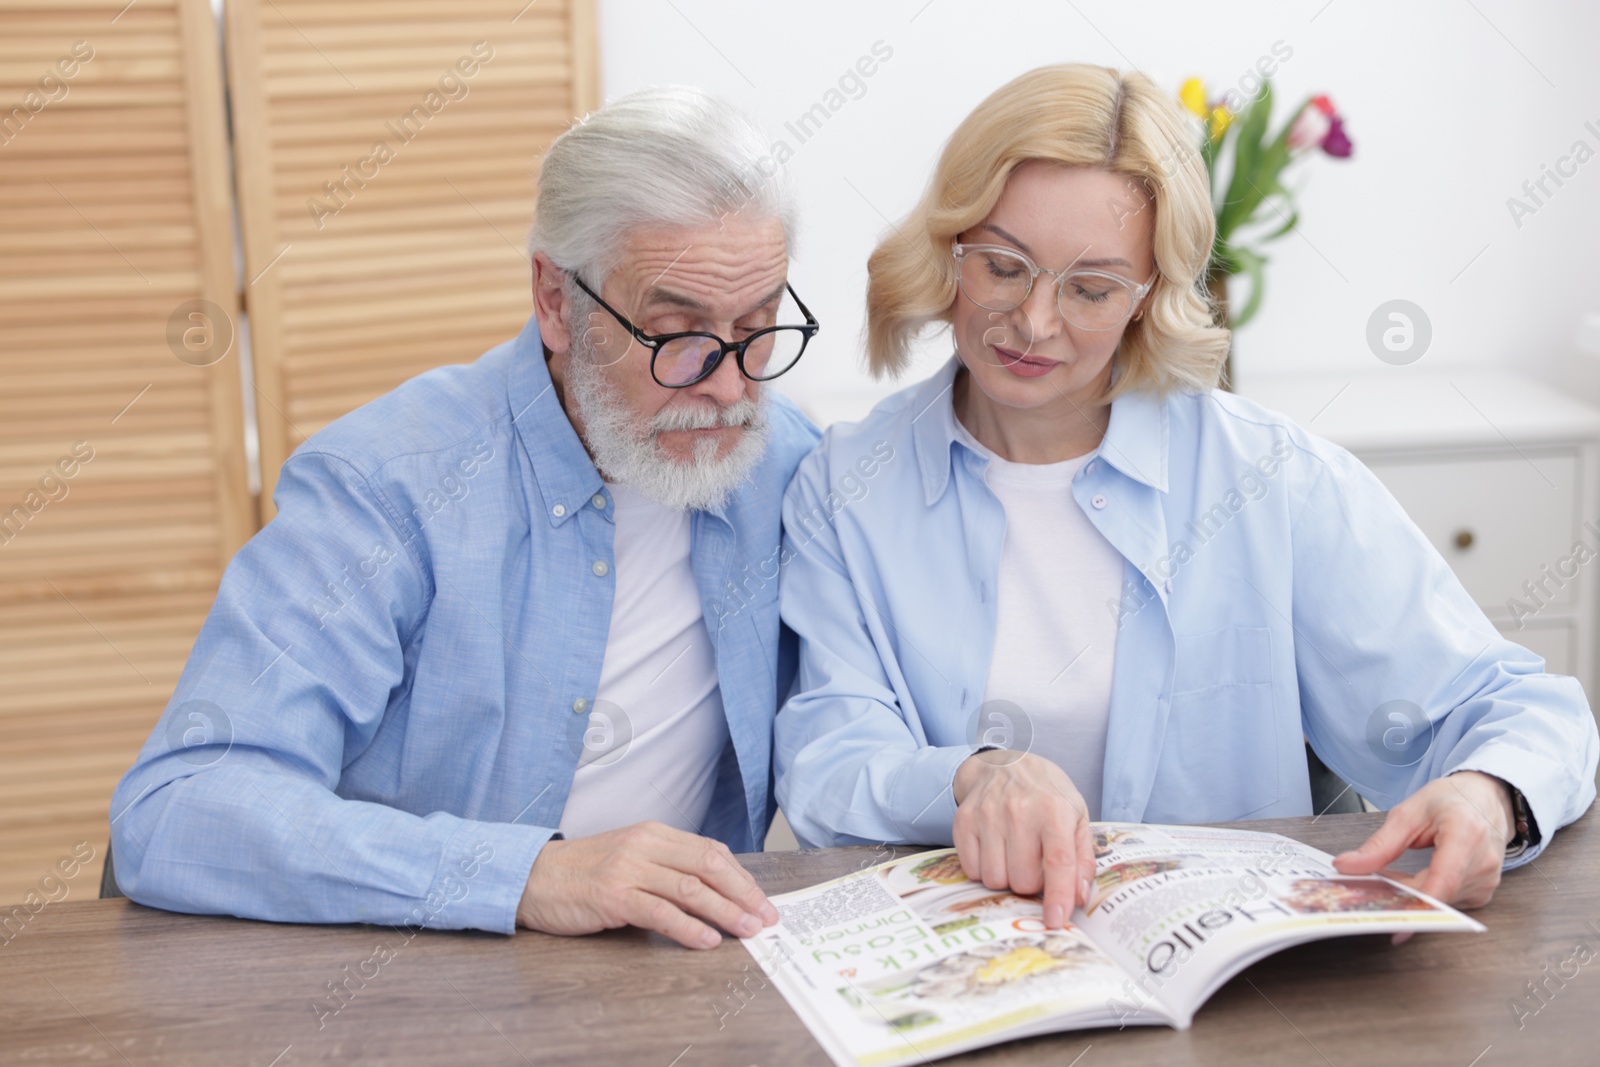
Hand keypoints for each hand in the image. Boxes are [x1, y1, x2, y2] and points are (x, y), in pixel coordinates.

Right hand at [516, 821, 779, 949]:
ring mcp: (628, 868)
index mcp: (654, 832)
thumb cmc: (585, 871)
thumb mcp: (631, 855)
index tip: (762, 900)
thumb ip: (668, 864)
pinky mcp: (613, 895)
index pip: (711, 851)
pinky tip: (706, 940)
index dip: (741, 878)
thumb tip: (716, 885)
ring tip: (747, 930)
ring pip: (690, 888)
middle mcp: (645, 844)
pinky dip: (688, 927)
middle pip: (708, 866)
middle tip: (765, 918)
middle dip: (743, 893)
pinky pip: (659, 911)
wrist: (533, 876)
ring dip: (725, 911)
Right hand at [951, 750, 1095, 928]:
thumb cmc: (1047, 795)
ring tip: (1013, 855)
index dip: (1057, 895)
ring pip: (994, 879)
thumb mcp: (1076, 816)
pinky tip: (994, 850)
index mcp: (1054, 810)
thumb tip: (1078, 898)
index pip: (1057, 861)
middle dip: (1030, 883)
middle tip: (1034, 863)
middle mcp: (1019, 811)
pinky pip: (972, 870)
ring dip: (1006, 877)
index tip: (1056, 920)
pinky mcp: (964, 821)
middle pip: (1022, 880)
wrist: (1005, 765)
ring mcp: (987, 815)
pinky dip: (984, 869)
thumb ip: (1082, 858)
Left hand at [1332, 771, 1514, 914]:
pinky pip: (1447, 902)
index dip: (1416, 903)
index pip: (1443, 880)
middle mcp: (1483, 862)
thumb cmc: (1449, 800)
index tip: (1390, 918)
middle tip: (1366, 891)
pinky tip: (1409, 882)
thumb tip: (1346, 866)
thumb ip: (1379, 844)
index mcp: (1466, 833)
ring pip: (1440, 902)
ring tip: (1389, 879)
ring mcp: (1487, 881)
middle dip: (1399, 897)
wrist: (1485, 798)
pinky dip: (1425, 895)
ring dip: (1411, 896)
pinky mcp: (1483, 893)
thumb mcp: (1408, 813)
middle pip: (1437, 895)